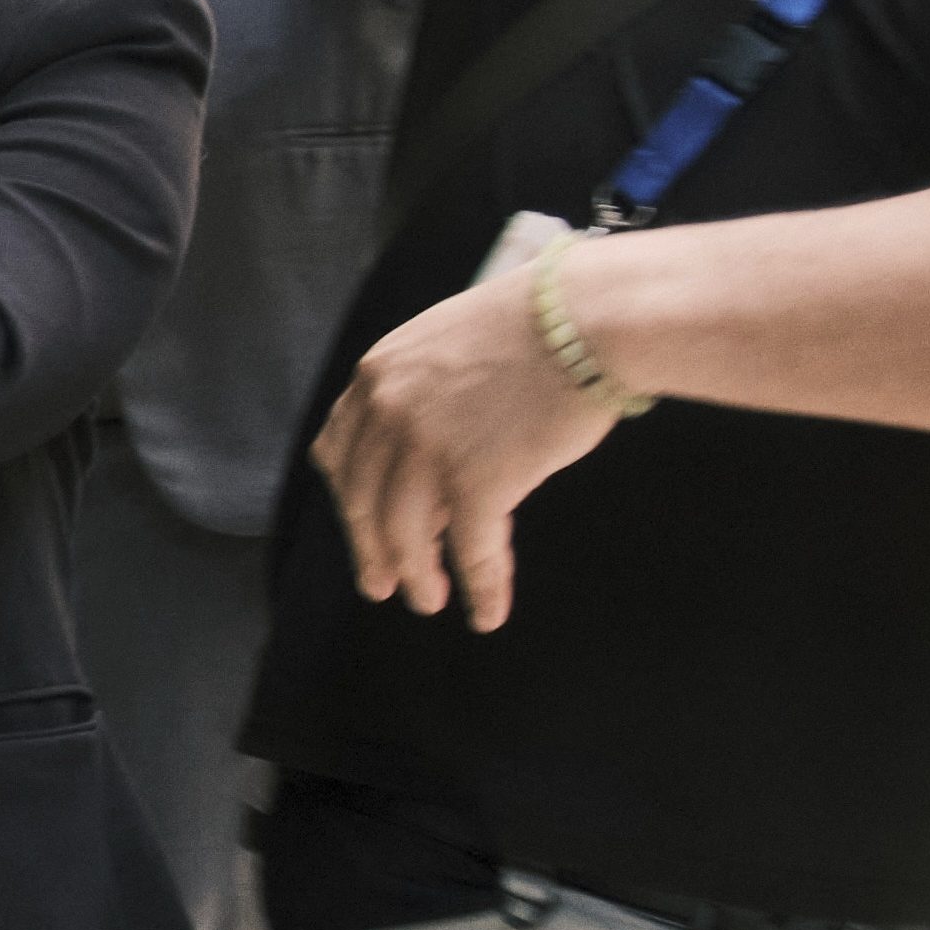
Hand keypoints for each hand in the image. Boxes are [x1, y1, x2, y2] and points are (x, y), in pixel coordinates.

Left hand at [314, 237, 645, 631]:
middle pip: (364, 504)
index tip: (362, 528)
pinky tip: (486, 613)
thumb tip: (416, 446)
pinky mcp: (477, 481)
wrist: (590, 316)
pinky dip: (479, 588)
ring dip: (418, 578)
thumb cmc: (541, 322)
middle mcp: (387, 414)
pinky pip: (471, 552)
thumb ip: (416, 387)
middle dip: (373, 551)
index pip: (338, 454)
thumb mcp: (448, 341)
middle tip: (382, 585)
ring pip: (407, 537)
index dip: (349, 500)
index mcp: (376, 377)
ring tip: (430, 601)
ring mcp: (427, 449)